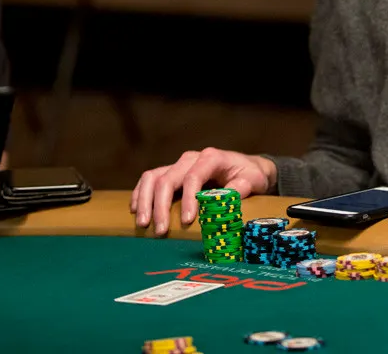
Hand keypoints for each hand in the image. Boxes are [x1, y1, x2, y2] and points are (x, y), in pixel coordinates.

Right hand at [130, 148, 277, 235]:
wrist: (247, 166)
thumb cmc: (250, 174)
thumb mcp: (252, 180)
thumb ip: (239, 188)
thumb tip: (226, 200)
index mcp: (211, 158)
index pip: (193, 177)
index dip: (188, 199)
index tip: (188, 221)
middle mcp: (191, 158)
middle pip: (168, 178)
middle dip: (161, 205)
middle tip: (160, 230)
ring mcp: (179, 164)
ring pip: (153, 177)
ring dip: (145, 200)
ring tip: (142, 223)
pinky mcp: (172, 172)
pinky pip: (149, 179)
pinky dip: (140, 193)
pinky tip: (136, 210)